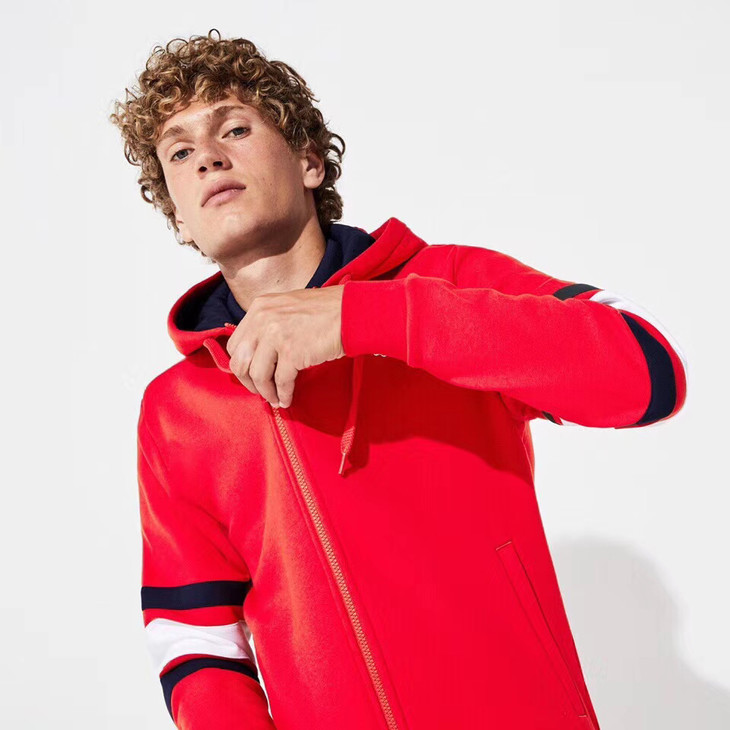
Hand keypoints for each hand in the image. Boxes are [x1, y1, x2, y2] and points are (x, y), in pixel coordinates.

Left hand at [225, 285, 345, 408]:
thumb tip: (258, 353)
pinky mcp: (293, 352)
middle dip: (249, 382)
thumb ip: (268, 323)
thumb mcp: (287, 307)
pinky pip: (281, 381)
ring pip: (257, 375)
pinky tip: (287, 399)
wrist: (351, 311)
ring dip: (265, 392)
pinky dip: (283, 394)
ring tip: (275, 399)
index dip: (242, 364)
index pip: (235, 344)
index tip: (252, 375)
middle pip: (240, 361)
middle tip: (260, 391)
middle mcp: (263, 320)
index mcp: (259, 308)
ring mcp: (276, 336)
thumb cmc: (325, 311)